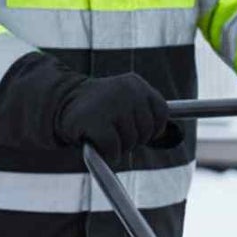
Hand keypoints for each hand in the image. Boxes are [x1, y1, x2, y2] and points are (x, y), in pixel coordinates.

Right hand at [53, 73, 169, 162]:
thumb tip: (172, 135)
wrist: (64, 105)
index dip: (151, 127)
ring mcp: (110, 104)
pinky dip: (108, 152)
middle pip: (147, 132)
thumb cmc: (103, 110)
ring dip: (119, 144)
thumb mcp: (131, 104)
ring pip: (131, 142)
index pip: (162, 114)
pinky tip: (96, 139)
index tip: (134, 123)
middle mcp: (125, 90)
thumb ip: (151, 114)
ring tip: (104, 129)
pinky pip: (114, 149)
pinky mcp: (95, 121)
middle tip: (114, 125)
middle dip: (134, 137)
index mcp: (136, 84)